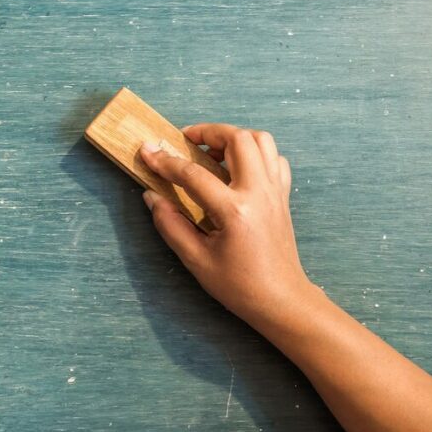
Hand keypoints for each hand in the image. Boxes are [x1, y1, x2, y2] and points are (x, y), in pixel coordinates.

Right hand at [139, 125, 313, 326]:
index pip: (193, 174)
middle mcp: (259, 193)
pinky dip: (255, 153)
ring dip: (234, 137)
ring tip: (212, 151)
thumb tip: (152, 196)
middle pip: (237, 139)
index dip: (166, 162)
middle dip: (208, 132)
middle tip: (186, 141)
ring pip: (261, 141)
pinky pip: (274, 158)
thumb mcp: (196, 260)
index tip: (147, 151)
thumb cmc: (239, 286)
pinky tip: (237, 169)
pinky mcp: (283, 196)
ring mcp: (275, 192)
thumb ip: (171, 224)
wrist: (281, 300)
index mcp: (234, 211)